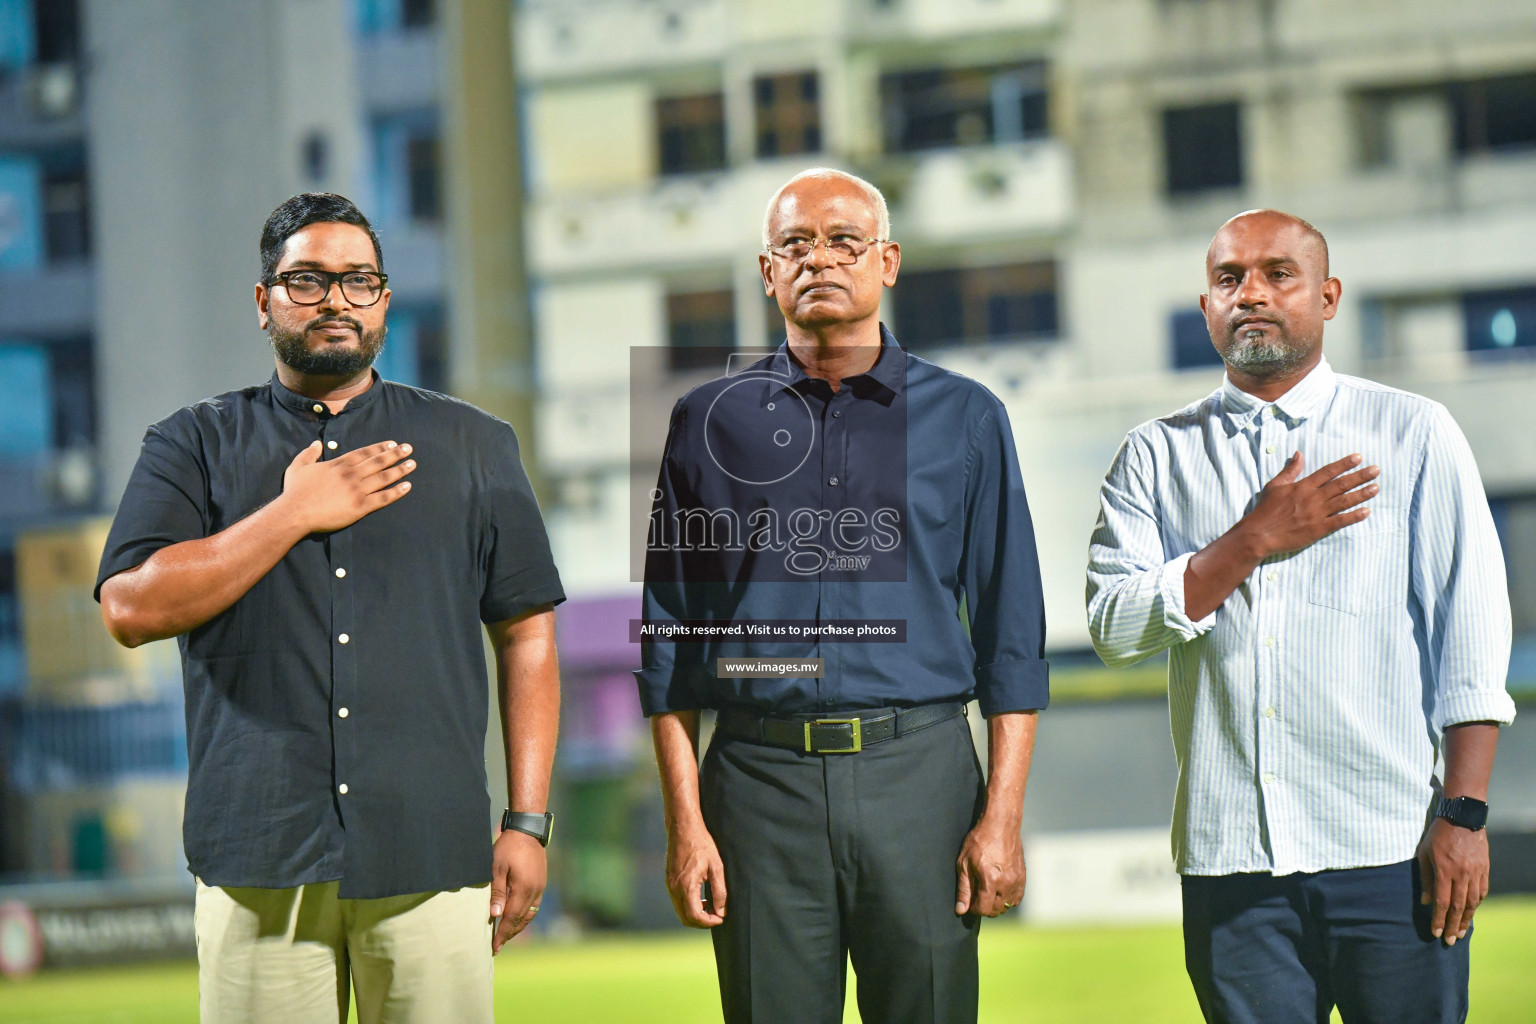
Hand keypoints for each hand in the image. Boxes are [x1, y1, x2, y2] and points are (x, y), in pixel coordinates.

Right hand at [279, 440, 415, 533]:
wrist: (295, 512)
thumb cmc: (295, 491)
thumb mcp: (298, 466)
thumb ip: (309, 453)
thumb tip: (316, 443)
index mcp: (339, 464)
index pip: (364, 453)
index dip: (379, 448)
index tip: (392, 444)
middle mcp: (351, 474)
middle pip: (378, 462)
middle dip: (395, 454)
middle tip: (409, 449)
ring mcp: (357, 490)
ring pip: (384, 478)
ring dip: (400, 470)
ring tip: (413, 464)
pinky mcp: (360, 507)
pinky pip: (383, 498)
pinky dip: (396, 492)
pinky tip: (407, 486)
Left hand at [489, 828, 546, 953]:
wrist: (527, 831)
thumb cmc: (508, 847)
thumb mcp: (496, 868)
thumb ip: (497, 892)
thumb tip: (496, 915)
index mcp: (523, 888)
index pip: (511, 918)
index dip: (502, 934)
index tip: (494, 947)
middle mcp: (534, 891)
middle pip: (521, 919)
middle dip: (509, 934)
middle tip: (497, 946)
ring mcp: (540, 887)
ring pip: (530, 914)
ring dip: (518, 927)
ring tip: (507, 936)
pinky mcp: (541, 883)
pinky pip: (534, 906)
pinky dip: (526, 916)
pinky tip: (518, 919)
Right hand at [665, 821, 726, 927]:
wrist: (683, 827)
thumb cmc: (701, 843)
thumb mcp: (716, 866)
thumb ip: (720, 891)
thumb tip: (722, 911)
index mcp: (686, 885)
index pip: (695, 916)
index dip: (709, 922)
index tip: (721, 918)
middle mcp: (674, 888)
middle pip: (686, 919)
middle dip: (702, 922)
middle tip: (717, 915)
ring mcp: (670, 885)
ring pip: (680, 912)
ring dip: (696, 914)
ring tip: (712, 906)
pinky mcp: (669, 881)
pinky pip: (678, 902)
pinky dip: (689, 906)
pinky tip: (702, 897)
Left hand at [955, 816, 1024, 916]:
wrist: (1000, 825)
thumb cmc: (979, 841)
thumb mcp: (964, 863)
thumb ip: (963, 889)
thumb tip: (961, 910)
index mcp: (990, 880)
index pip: (983, 909)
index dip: (973, 908)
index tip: (969, 901)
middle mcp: (1006, 883)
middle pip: (995, 910)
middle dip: (984, 907)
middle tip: (977, 896)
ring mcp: (1016, 881)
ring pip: (1007, 906)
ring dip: (996, 904)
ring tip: (987, 892)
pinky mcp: (1022, 877)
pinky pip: (1017, 898)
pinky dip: (1008, 899)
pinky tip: (999, 890)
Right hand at [1239, 452, 1378, 558]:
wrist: (1259, 534)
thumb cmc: (1265, 510)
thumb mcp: (1275, 486)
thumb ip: (1290, 471)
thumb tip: (1299, 454)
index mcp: (1302, 486)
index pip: (1328, 471)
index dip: (1344, 464)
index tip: (1358, 457)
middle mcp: (1313, 497)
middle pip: (1341, 484)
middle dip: (1360, 476)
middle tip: (1376, 470)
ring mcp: (1317, 513)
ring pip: (1344, 501)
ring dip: (1361, 494)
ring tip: (1376, 487)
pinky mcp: (1318, 529)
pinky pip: (1340, 521)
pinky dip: (1354, 516)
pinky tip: (1366, 511)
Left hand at [1417, 817, 1488, 945]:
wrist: (1462, 818)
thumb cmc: (1438, 835)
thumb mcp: (1424, 854)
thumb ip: (1425, 879)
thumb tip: (1424, 902)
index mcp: (1444, 871)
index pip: (1442, 902)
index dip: (1438, 919)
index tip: (1435, 933)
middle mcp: (1462, 874)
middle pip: (1459, 907)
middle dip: (1453, 926)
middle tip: (1450, 941)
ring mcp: (1476, 873)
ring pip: (1473, 902)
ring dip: (1467, 920)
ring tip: (1461, 933)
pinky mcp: (1485, 870)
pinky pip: (1482, 892)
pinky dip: (1476, 905)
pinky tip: (1471, 913)